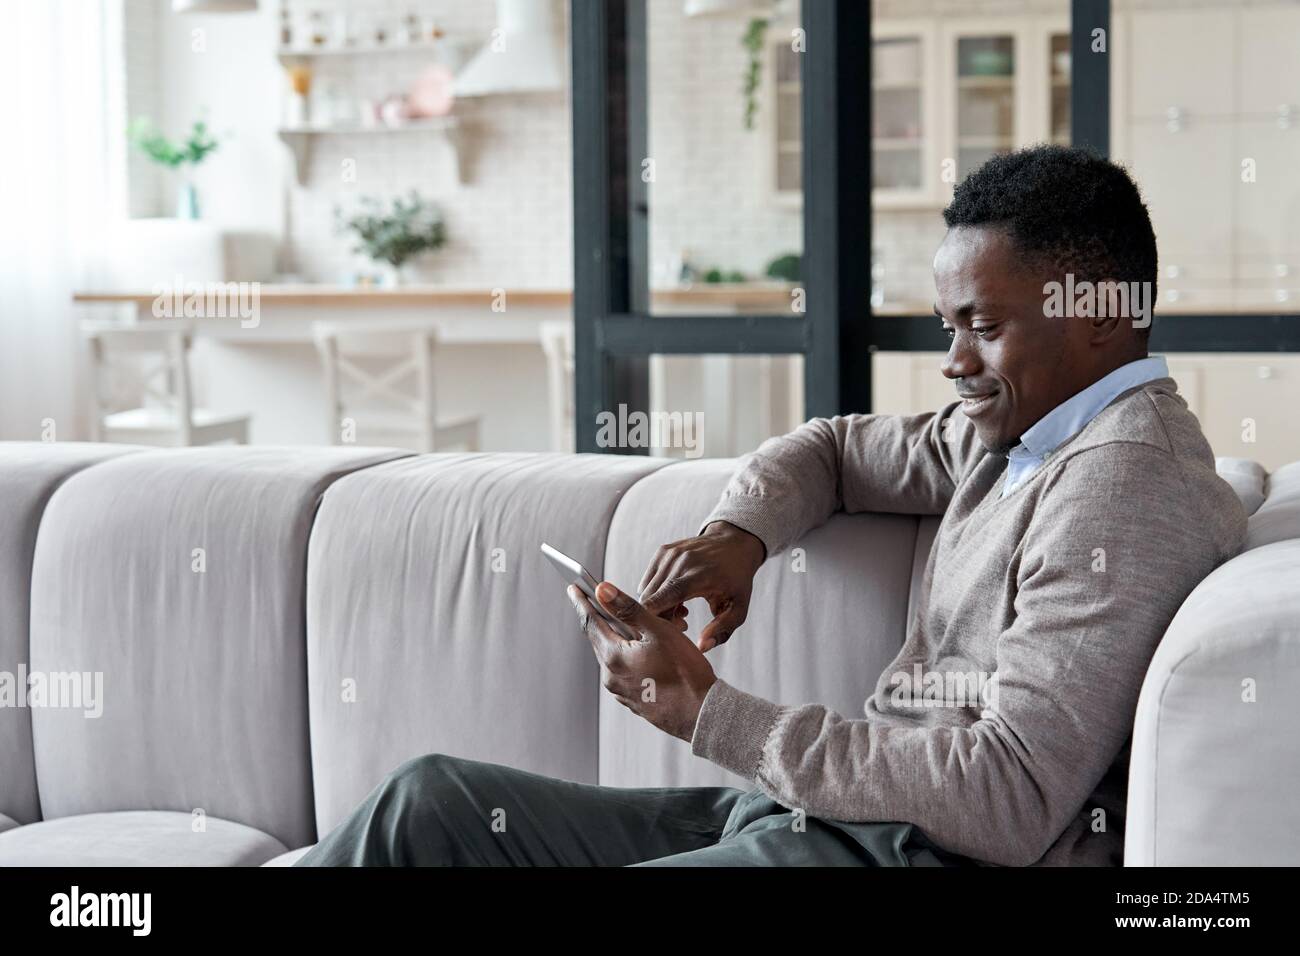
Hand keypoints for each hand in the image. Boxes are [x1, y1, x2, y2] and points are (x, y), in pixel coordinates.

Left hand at [568, 581, 716, 742]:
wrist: (701, 712)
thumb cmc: (685, 672)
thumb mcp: (658, 631)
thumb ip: (628, 609)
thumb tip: (602, 590)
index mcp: (614, 656)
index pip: (590, 622)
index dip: (581, 602)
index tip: (574, 588)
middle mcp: (612, 676)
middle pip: (600, 639)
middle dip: (602, 618)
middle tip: (599, 601)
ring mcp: (621, 690)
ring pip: (613, 655)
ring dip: (619, 638)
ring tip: (635, 626)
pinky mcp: (633, 699)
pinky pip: (624, 671)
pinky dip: (629, 656)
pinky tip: (645, 651)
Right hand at [637, 521, 765, 651]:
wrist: (734, 543)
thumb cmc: (737, 580)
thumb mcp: (739, 608)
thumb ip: (722, 630)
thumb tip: (700, 647)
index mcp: (699, 576)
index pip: (664, 597)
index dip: (656, 618)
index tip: (669, 632)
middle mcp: (681, 561)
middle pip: (651, 598)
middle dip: (659, 617)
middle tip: (683, 623)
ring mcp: (670, 554)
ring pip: (646, 591)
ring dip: (657, 606)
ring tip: (681, 610)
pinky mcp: (662, 552)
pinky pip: (648, 581)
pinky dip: (656, 594)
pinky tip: (675, 597)